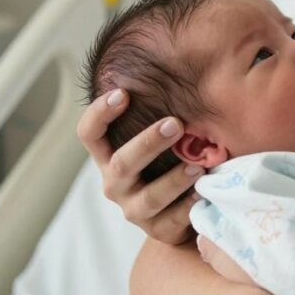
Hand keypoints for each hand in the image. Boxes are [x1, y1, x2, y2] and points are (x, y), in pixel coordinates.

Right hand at [77, 88, 200, 243]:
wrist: (180, 217)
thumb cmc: (168, 163)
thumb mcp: (161, 141)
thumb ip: (164, 114)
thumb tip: (194, 63)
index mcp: (109, 157)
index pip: (89, 134)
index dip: (100, 113)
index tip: (122, 92)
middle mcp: (115, 183)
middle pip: (122, 163)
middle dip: (148, 142)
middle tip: (175, 123)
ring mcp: (135, 210)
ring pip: (150, 196)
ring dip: (174, 179)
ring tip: (197, 166)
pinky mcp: (158, 231)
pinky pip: (173, 221)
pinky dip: (190, 206)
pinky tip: (205, 193)